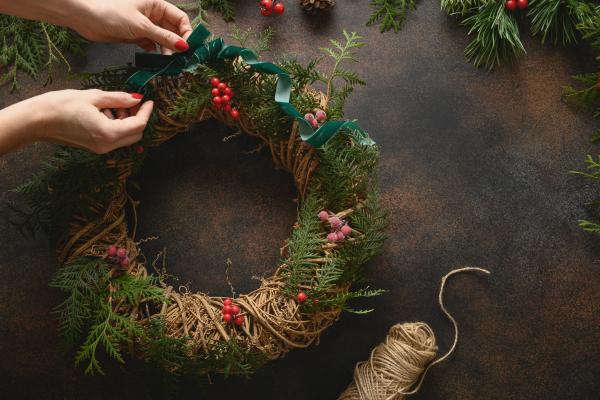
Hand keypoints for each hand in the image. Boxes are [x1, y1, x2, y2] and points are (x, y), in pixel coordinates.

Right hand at [0, 89, 153, 154]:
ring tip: (112, 104)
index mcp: (108, 133)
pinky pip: (113, 138)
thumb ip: (118, 98)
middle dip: (137, 117)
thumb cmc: (60, 106)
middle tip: (132, 101)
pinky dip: (116, 125)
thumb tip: (136, 98)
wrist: (36, 120)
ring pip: (125, 137)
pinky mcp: (93, 147)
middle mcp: (107, 145)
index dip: (146, 112)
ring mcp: (100, 148)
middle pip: (135, 135)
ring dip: (126, 121)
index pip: (138, 125)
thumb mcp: (93, 97)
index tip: (148, 100)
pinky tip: (104, 112)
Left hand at [69, 0, 192, 52]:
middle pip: (173, 30)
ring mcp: (145, 25)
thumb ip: (164, 37)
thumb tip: (184, 46)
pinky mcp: (137, 36)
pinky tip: (158, 61)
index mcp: (156, 5)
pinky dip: (156, 53)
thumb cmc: (112, 13)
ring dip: (168, 51)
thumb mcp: (141, 26)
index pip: (180, 18)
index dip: (186, 32)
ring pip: (163, 39)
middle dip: (178, 44)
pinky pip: (152, 45)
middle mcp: (153, 14)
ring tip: (170, 63)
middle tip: (182, 59)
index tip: (188, 48)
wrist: (85, 17)